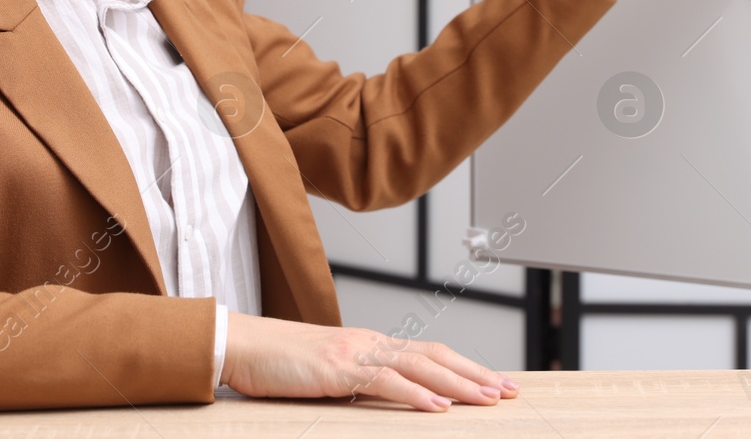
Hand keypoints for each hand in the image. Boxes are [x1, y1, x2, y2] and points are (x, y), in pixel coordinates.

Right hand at [221, 312, 517, 411]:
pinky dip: (416, 394)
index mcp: (369, 345)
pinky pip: (386, 380)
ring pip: (420, 365)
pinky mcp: (338, 368)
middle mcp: (370, 343)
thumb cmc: (277, 364)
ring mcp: (356, 353)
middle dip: (476, 374)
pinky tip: (439, 407)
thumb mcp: (327, 377)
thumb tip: (386, 403)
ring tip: (488, 398)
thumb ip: (357, 386)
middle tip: (509, 391)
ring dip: (459, 384)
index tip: (493, 383)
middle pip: (436, 355)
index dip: (464, 368)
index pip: (428, 354)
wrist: (241, 345)